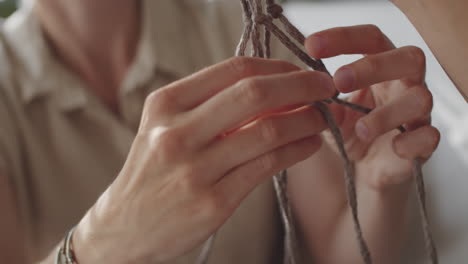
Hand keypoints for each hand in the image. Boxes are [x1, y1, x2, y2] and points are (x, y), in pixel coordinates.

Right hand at [71, 57, 335, 263]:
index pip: (234, 69)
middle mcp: (176, 132)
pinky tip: (310, 144)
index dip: (277, 65)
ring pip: (268, 131)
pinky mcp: (213, 202)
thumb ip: (211, 106)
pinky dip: (298, 150)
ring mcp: (194, 169)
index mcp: (165, 104)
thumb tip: (273, 88)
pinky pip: (267, 166)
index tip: (300, 70)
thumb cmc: (153, 171)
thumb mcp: (166, 127)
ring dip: (307, 120)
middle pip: (254, 93)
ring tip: (323, 118)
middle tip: (325, 86)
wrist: (124, 226)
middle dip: (301, 85)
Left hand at [305, 24, 439, 189]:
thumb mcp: (330, 113)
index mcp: (381, 68)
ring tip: (360, 128)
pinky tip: (394, 146)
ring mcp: (418, 113)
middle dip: (373, 66)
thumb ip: (320, 101)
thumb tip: (309, 93)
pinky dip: (411, 141)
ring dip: (387, 112)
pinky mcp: (424, 143)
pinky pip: (429, 136)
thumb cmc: (350, 130)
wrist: (365, 168)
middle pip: (408, 58)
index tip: (311, 47)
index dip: (343, 38)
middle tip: (339, 80)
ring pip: (420, 99)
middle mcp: (405, 84)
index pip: (371, 39)